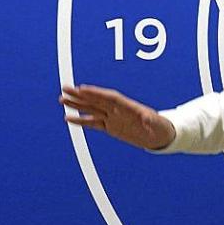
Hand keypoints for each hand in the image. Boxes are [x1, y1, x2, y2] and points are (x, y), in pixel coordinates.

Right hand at [59, 84, 175, 149]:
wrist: (160, 136)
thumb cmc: (161, 127)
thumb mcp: (158, 124)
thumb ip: (151, 121)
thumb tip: (148, 118)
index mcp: (129, 107)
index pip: (109, 98)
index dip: (96, 93)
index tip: (82, 89)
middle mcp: (118, 110)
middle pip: (97, 100)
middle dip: (81, 95)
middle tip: (65, 88)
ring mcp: (113, 118)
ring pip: (92, 109)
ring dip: (77, 104)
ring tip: (62, 100)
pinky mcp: (111, 127)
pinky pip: (93, 123)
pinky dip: (81, 120)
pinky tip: (68, 118)